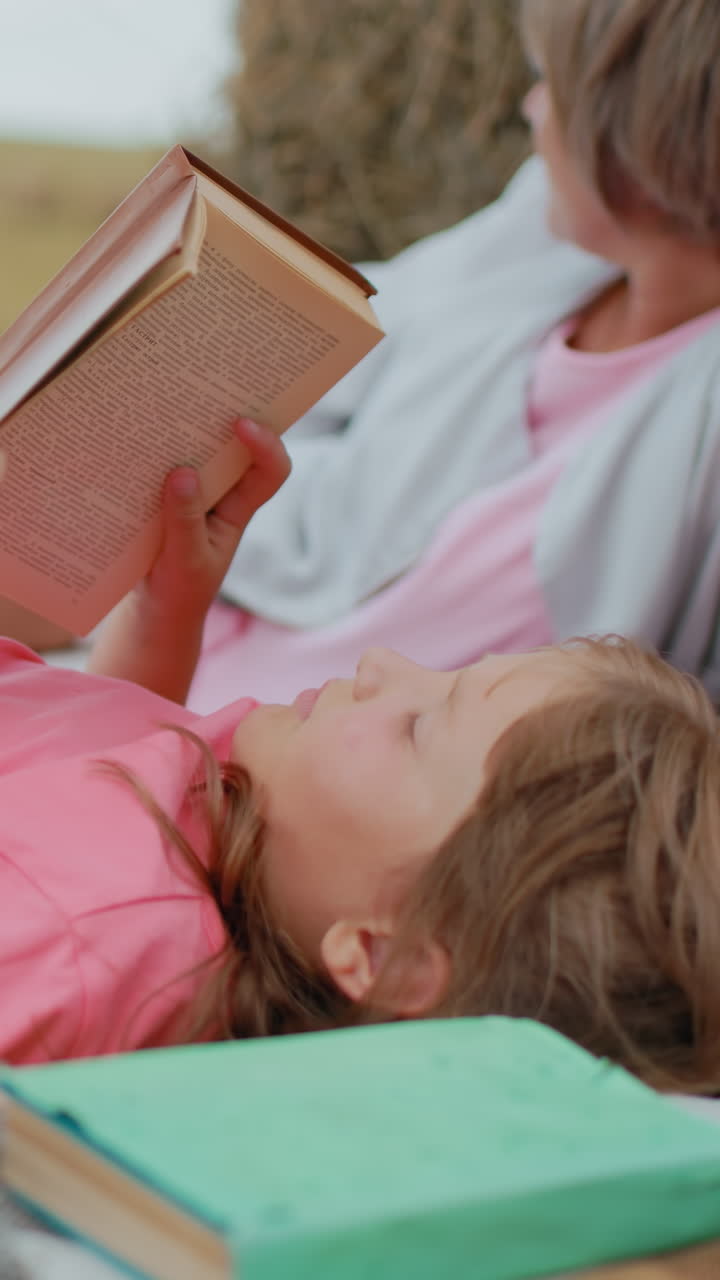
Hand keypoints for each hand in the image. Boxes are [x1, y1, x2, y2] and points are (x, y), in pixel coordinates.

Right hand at [142, 416, 289, 625]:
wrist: (154, 609)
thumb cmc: (181, 589)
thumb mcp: (184, 560)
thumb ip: (184, 520)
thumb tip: (181, 472)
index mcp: (238, 510)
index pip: (270, 472)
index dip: (266, 445)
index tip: (241, 423)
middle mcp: (220, 493)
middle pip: (234, 445)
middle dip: (223, 414)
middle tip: (202, 384)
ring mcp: (192, 492)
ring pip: (197, 449)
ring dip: (184, 427)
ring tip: (162, 398)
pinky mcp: (163, 494)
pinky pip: (164, 463)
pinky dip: (154, 448)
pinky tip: (132, 433)